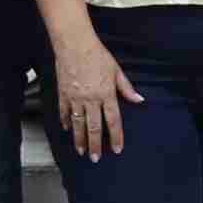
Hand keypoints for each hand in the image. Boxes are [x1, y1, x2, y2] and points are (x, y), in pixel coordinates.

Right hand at [55, 35, 137, 158]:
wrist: (74, 44)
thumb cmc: (97, 54)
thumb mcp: (116, 70)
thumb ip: (126, 88)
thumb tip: (139, 100)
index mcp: (106, 94)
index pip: (113, 120)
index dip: (116, 136)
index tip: (117, 149)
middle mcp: (91, 99)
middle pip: (94, 127)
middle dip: (96, 145)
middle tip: (95, 159)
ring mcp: (75, 97)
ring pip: (78, 123)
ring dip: (80, 139)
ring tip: (81, 151)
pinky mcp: (63, 93)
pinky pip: (64, 112)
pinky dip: (65, 121)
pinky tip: (67, 129)